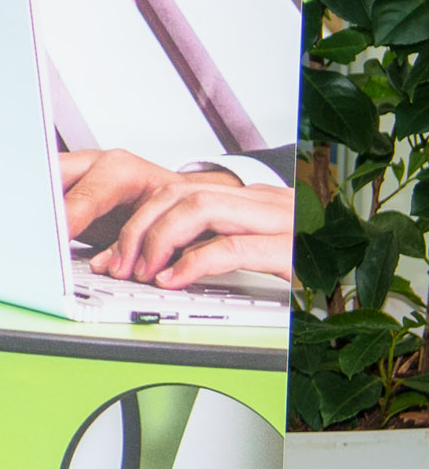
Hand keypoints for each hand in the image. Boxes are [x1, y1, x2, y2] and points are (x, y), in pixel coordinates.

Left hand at [61, 149, 292, 289]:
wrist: (369, 263)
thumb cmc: (307, 262)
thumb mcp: (251, 247)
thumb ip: (205, 244)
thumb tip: (140, 261)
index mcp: (243, 198)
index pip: (171, 186)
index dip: (128, 213)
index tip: (98, 243)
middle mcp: (258, 200)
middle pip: (175, 190)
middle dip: (131, 227)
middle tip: (111, 264)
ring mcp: (277, 220)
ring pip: (197, 206)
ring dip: (155, 240)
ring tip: (136, 273)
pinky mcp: (291, 250)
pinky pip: (232, 246)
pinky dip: (193, 263)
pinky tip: (172, 282)